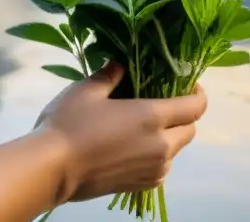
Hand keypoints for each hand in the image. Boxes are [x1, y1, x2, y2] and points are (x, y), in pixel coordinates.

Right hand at [34, 62, 207, 203]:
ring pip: (176, 150)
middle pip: (190, 130)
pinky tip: (134, 146)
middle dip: (184, 116)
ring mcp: (153, 170)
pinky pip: (162, 167)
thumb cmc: (69, 124)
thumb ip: (111, 75)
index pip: (195, 107)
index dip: (197, 94)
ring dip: (169, 137)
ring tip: (145, 126)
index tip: (188, 85)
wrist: (52, 169)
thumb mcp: (87, 90)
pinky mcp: (141, 186)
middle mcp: (160, 146)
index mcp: (152, 118)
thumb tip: (121, 64)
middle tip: (164, 102)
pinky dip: (157, 155)